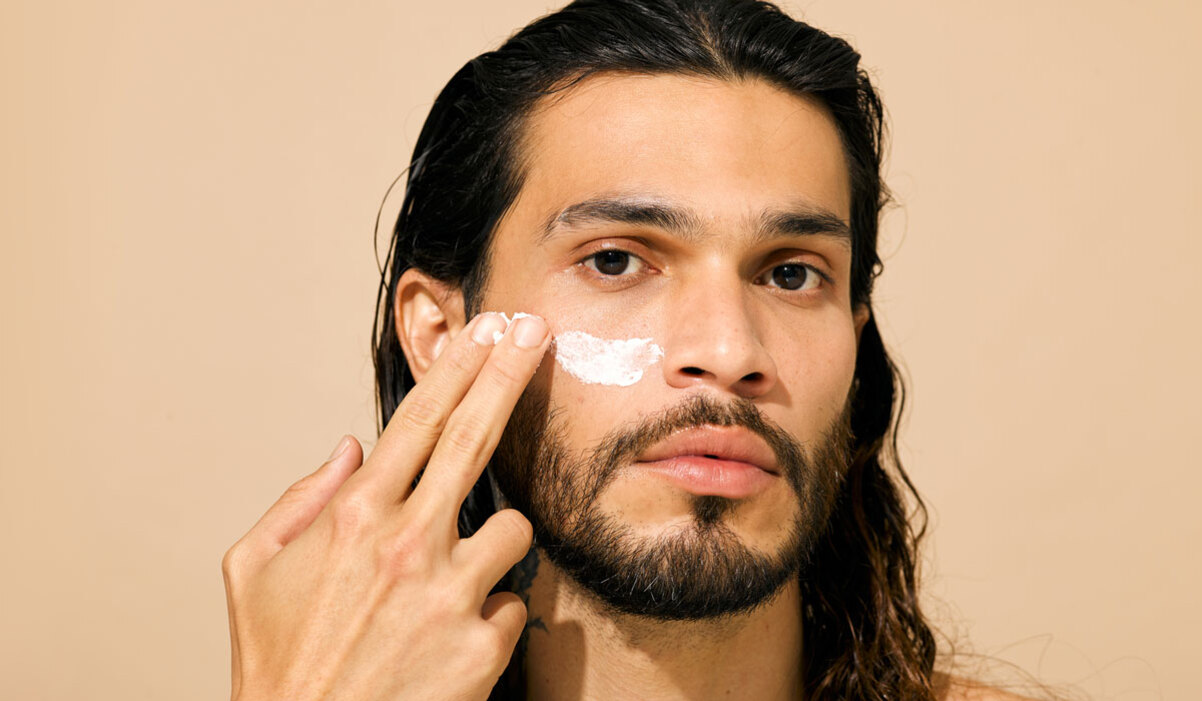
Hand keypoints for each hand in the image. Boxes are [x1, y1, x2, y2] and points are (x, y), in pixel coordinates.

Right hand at [221, 312, 550, 700]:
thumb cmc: (279, 667)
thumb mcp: (251, 572)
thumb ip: (298, 500)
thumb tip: (349, 450)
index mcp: (352, 518)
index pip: (418, 420)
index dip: (458, 367)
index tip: (486, 331)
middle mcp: (407, 545)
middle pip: (474, 437)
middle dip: (508, 375)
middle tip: (534, 335)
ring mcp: (450, 594)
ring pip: (512, 529)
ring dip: (494, 543)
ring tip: (453, 577)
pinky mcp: (482, 646)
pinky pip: (512, 603)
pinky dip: (489, 613)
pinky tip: (452, 638)